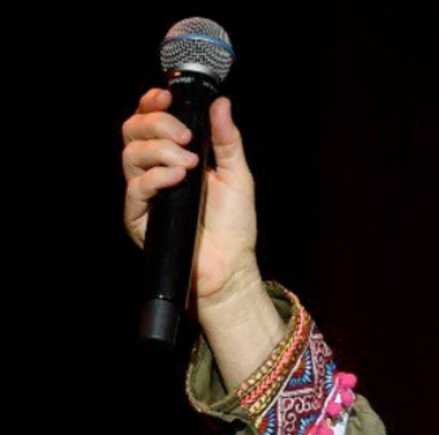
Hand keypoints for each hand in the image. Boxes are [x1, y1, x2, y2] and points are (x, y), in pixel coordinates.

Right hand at [121, 88, 260, 310]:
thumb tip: (222, 103)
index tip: (165, 96)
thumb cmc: (234, 223)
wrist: (231, 264)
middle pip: (133, 131)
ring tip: (191, 164)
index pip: (149, 121)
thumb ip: (227, 139)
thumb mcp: (237, 174)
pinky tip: (179, 178)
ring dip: (161, 151)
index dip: (151, 104)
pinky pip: (136, 187)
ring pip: (131, 154)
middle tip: (187, 136)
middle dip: (157, 124)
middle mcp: (154, 170)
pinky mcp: (139, 216)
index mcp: (174, 156)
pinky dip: (157, 177)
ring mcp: (144, 193)